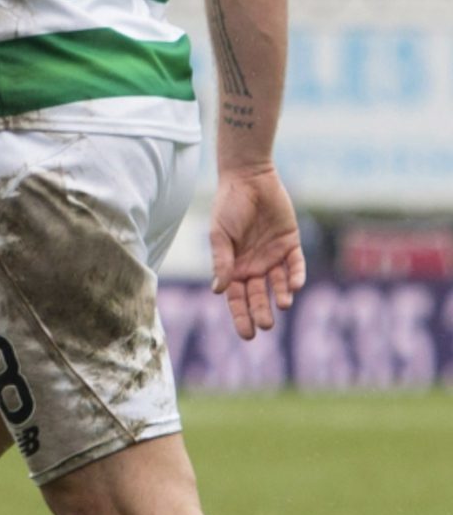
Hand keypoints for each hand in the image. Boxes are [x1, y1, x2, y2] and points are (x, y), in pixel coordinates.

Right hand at [209, 166, 305, 340]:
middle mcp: (253, 265)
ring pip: (279, 284)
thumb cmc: (228, 206)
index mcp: (233, 266)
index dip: (240, 316)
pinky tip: (293, 285)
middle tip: (265, 326)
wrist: (248, 179)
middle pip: (258, 296)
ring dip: (280, 296)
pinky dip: (296, 276)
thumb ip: (221, 261)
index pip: (236, 298)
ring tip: (281, 304)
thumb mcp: (219, 234)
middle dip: (261, 312)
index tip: (246, 334)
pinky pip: (296, 265)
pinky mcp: (291, 244)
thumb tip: (218, 290)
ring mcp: (273, 256)